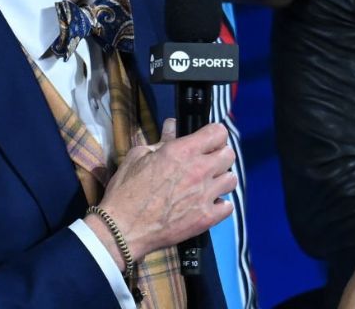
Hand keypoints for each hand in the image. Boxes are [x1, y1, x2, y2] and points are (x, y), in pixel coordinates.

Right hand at [92, 119, 236, 259]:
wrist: (122, 229)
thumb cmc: (125, 191)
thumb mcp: (138, 157)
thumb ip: (161, 141)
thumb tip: (173, 126)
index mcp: (182, 151)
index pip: (218, 132)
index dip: (214, 135)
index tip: (208, 141)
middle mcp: (199, 170)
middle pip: (229, 154)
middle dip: (219, 156)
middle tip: (207, 163)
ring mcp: (205, 195)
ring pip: (231, 179)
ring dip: (221, 180)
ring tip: (207, 185)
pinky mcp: (206, 218)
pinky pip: (228, 206)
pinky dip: (220, 205)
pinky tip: (207, 205)